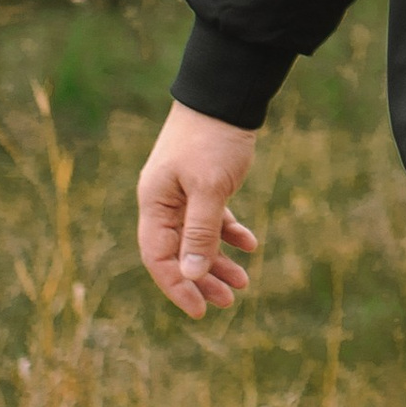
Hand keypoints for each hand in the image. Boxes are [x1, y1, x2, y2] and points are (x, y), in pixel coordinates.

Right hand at [136, 106, 261, 317]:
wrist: (225, 95)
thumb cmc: (213, 139)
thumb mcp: (209, 188)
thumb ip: (200, 232)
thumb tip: (190, 275)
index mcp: (154, 204)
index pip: (158, 258)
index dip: (177, 287)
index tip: (200, 311)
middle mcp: (163, 202)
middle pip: (178, 253)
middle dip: (202, 280)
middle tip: (229, 301)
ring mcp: (182, 193)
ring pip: (197, 239)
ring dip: (218, 262)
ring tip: (243, 283)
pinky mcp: (204, 184)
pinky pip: (213, 219)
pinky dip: (229, 234)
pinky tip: (250, 245)